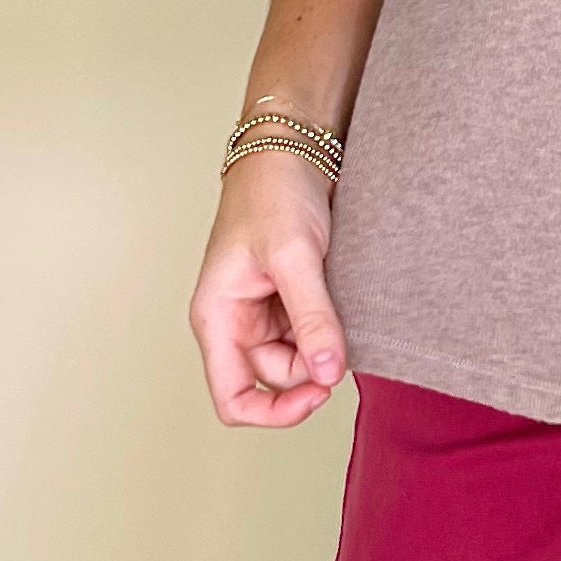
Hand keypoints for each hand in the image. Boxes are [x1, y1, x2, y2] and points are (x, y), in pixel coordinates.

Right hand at [188, 151, 347, 426]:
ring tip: (340, 302)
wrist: (292, 148)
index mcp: (217, 318)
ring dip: (323, 343)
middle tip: (343, 338)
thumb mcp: (294, 256)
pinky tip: (343, 298)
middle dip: (310, 366)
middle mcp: (236, 321)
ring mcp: (263, 310)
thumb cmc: (273, 193)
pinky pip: (311, 330)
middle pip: (275, 379)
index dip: (274, 412)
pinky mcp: (289, 296)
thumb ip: (312, 316)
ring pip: (297, 355)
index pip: (233, 398)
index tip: (319, 393)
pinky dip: (330, 324)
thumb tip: (328, 373)